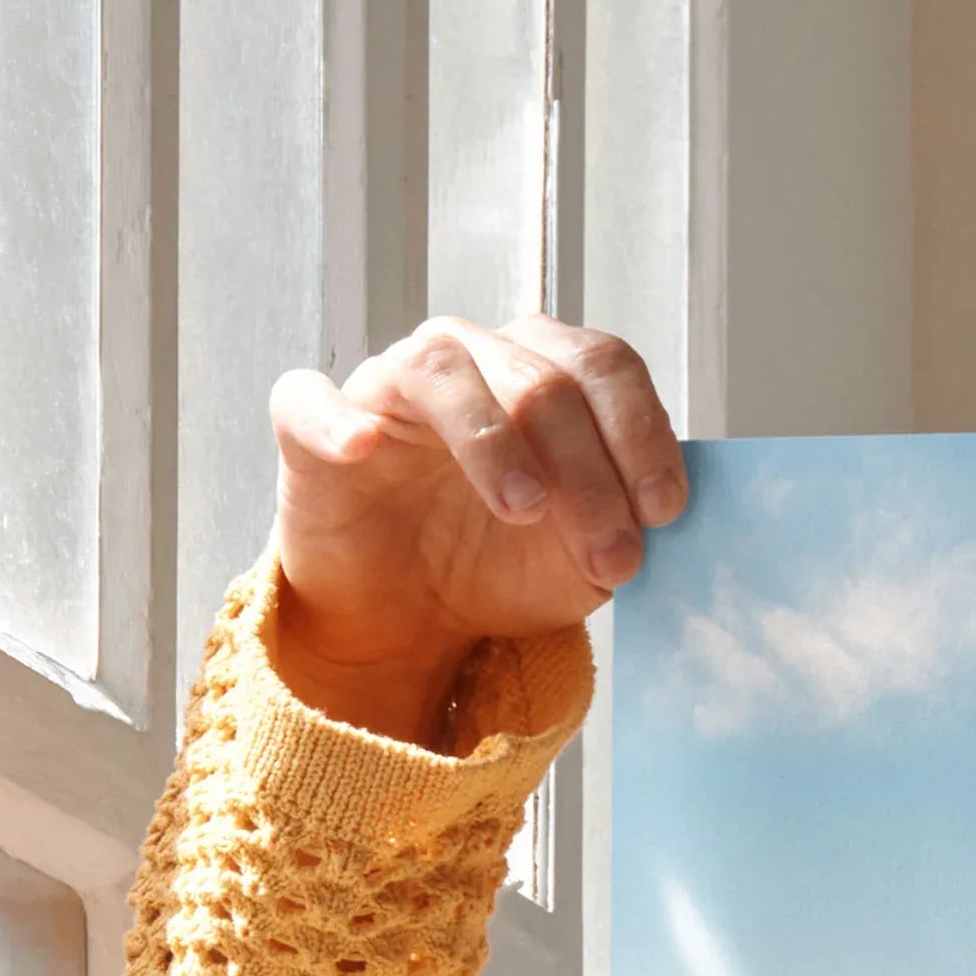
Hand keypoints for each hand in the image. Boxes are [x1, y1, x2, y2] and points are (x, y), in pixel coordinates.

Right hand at [265, 317, 684, 745]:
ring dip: (494, 441)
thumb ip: (625, 524)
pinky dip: (337, 419)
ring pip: (443, 371)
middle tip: (611, 556)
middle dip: (589, 473)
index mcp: (545, 373)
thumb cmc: (501, 565)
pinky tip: (364, 448)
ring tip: (525, 510)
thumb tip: (660, 515)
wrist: (412, 616)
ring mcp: (390, 385)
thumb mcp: (585, 558)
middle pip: (541, 378)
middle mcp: (472, 359)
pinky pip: (311, 400)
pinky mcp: (312, 426)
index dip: (641, 433)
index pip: (604, 366)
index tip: (664, 511)